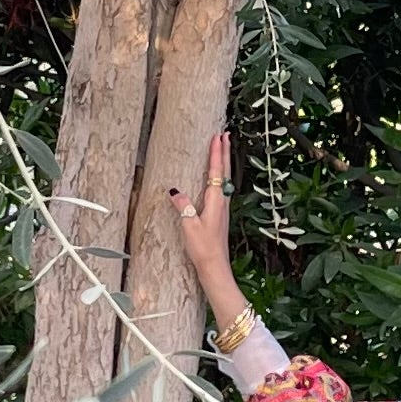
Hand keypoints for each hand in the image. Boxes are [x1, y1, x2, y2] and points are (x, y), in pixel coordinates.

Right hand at [168, 130, 235, 306]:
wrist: (214, 267)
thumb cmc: (203, 248)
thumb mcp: (189, 226)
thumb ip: (183, 206)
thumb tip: (175, 191)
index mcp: (216, 201)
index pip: (217, 171)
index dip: (216, 153)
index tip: (218, 136)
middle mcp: (222, 202)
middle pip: (225, 171)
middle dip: (224, 152)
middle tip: (225, 135)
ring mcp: (222, 208)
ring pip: (224, 179)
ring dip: (223, 163)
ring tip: (222, 150)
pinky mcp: (219, 215)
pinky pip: (221, 189)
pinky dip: (219, 177)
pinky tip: (216, 179)